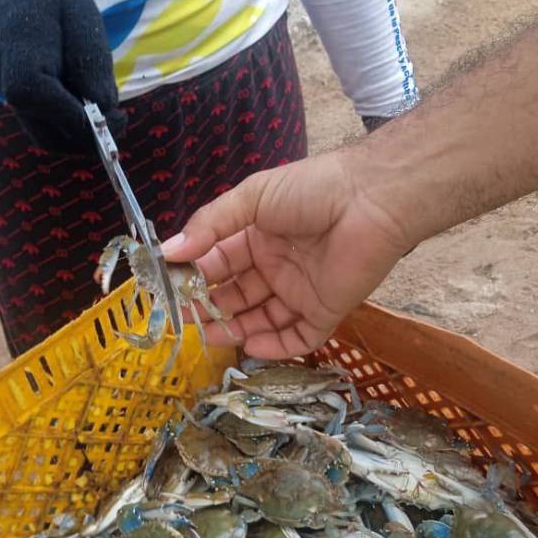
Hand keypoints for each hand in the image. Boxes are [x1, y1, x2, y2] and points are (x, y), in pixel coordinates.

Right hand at [0, 0, 124, 152]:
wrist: (7, 2)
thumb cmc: (48, 4)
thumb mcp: (78, 16)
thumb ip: (91, 60)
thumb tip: (104, 108)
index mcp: (21, 66)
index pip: (54, 109)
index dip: (90, 120)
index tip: (120, 115)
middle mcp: (13, 95)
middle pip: (56, 138)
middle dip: (94, 134)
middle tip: (121, 116)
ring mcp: (18, 108)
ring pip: (57, 142)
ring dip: (88, 134)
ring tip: (107, 106)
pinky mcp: (28, 114)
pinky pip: (55, 135)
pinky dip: (79, 128)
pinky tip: (93, 106)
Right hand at [162, 153, 411, 357]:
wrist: (370, 200)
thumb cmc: (310, 190)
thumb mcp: (252, 197)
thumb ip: (210, 225)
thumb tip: (167, 251)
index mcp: (257, 236)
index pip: (218, 263)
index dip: (194, 276)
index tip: (169, 289)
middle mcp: (276, 266)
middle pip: (236, 295)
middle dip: (210, 308)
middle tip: (184, 319)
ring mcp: (300, 291)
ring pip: (261, 319)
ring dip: (235, 329)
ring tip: (209, 336)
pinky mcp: (325, 311)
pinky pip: (296, 337)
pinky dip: (274, 346)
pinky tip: (250, 346)